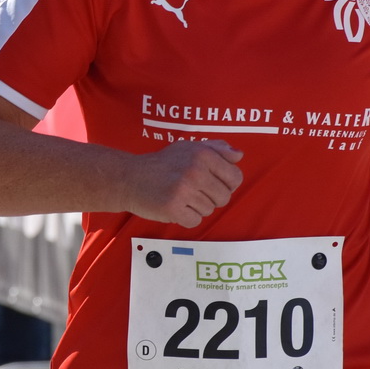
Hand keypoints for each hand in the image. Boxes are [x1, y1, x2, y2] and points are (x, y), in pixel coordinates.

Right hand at [124, 140, 243, 228]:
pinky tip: (175, 206)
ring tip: (181, 196)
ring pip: (209, 210)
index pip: (235, 177)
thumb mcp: (189, 147)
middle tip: (194, 191)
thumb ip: (217, 149)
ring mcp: (184, 190)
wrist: (130, 177)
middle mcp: (196, 171)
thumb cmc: (163, 163)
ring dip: (197, 207)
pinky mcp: (173, 208)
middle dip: (212, 197)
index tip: (213, 183)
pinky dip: (186, 217)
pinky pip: (195, 221)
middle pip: (224, 197)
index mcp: (203, 154)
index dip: (227, 184)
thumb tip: (239, 156)